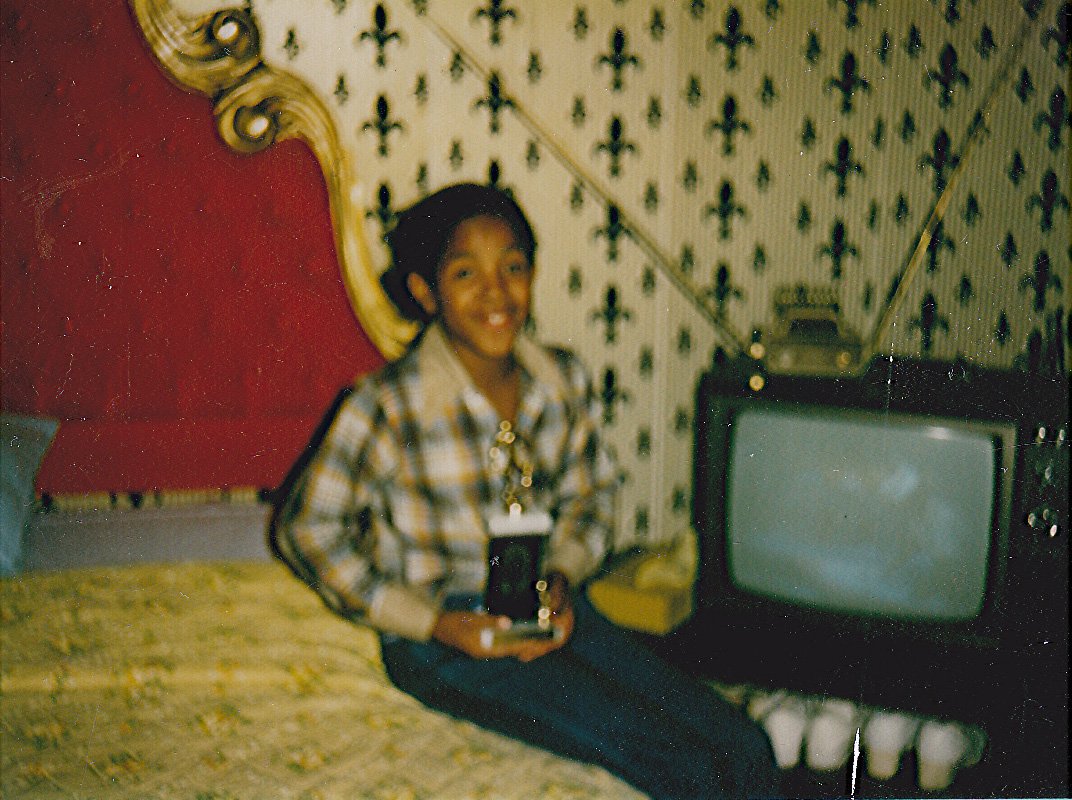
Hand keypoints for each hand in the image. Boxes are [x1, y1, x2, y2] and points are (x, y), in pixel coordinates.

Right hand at [431, 573, 574, 660]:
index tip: (537, 642)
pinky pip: (497, 645)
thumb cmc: (453, 622)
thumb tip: (508, 623)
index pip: (508, 648)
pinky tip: (515, 635)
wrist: (436, 627)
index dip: (523, 645)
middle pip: (508, 650)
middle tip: (540, 640)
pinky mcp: (479, 645)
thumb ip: (490, 621)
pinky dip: (507, 641)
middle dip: (523, 645)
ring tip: (532, 638)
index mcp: (482, 649)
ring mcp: (480, 650)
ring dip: (516, 643)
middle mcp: (483, 652)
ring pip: (503, 648)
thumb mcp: (473, 619)